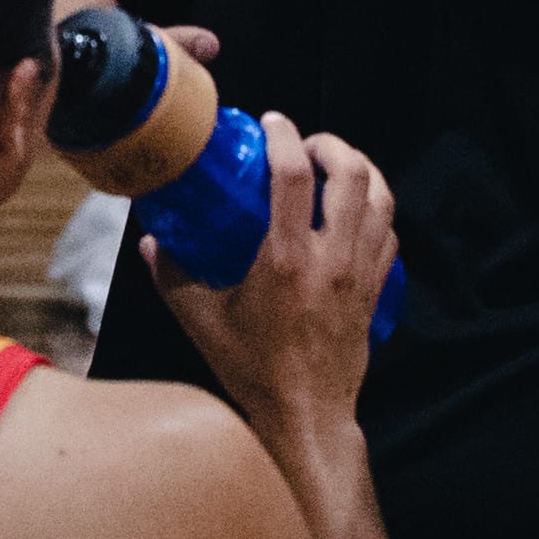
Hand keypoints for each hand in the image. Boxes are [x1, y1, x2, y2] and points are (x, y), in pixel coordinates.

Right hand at [144, 114, 395, 440]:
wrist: (305, 415)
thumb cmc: (252, 368)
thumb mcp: (199, 320)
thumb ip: (171, 275)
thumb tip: (150, 240)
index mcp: (284, 259)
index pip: (294, 175)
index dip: (284, 136)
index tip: (271, 123)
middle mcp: (329, 259)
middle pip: (353, 175)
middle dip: (332, 145)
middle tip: (307, 144)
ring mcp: (359, 275)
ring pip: (381, 200)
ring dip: (362, 171)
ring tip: (336, 166)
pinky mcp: (375, 291)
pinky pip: (388, 234)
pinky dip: (376, 210)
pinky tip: (354, 212)